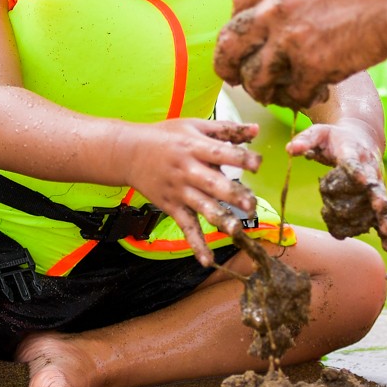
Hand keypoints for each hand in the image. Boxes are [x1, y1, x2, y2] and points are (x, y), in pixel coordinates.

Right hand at [119, 119, 261, 265]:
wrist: (128, 153)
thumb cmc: (166, 137)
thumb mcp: (195, 126)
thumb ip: (227, 130)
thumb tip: (256, 129)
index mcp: (195, 148)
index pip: (221, 153)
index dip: (240, 158)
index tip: (258, 164)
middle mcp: (188, 170)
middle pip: (213, 184)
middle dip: (233, 195)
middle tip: (251, 204)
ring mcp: (179, 191)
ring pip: (202, 207)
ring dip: (219, 219)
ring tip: (237, 230)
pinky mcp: (172, 207)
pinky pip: (186, 227)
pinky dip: (195, 244)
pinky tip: (207, 260)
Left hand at [215, 0, 386, 109]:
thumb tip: (268, 3)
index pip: (236, 6)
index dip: (237, 28)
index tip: (243, 42)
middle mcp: (274, 8)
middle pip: (230, 44)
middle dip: (227, 65)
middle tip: (233, 78)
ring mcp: (290, 39)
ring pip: (254, 77)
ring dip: (261, 90)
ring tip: (273, 95)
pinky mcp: (312, 66)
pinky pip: (292, 94)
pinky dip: (299, 100)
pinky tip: (313, 96)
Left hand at [289, 119, 386, 251]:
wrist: (362, 138)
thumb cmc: (336, 138)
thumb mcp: (318, 133)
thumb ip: (304, 141)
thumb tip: (289, 150)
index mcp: (353, 152)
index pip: (354, 162)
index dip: (356, 171)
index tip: (360, 179)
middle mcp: (369, 170)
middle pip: (375, 185)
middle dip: (378, 197)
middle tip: (380, 207)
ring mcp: (375, 186)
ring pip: (383, 203)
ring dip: (385, 218)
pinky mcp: (377, 198)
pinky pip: (383, 216)